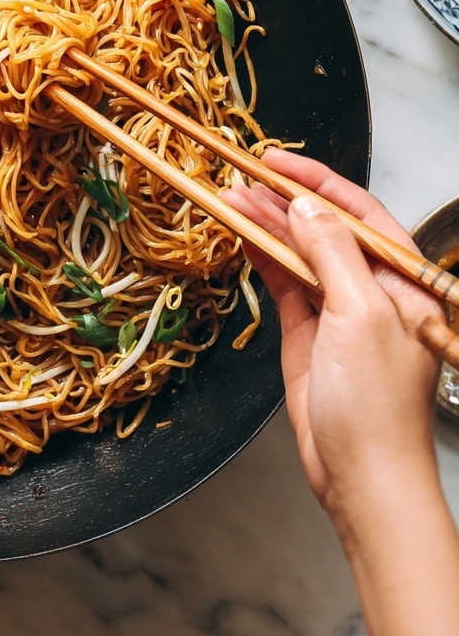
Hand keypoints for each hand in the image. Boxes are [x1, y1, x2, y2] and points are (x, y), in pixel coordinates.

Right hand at [222, 148, 440, 517]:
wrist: (360, 473)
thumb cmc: (377, 404)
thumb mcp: (361, 315)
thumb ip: (331, 254)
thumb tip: (305, 208)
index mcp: (404, 281)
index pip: (360, 214)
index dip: (319, 183)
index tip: (277, 162)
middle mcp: (372, 290)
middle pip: (323, 230)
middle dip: (284, 202)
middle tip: (243, 176)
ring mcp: (337, 311)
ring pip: (298, 254)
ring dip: (266, 227)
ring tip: (230, 199)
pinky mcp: (307, 333)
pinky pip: (283, 284)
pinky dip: (261, 258)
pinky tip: (242, 236)